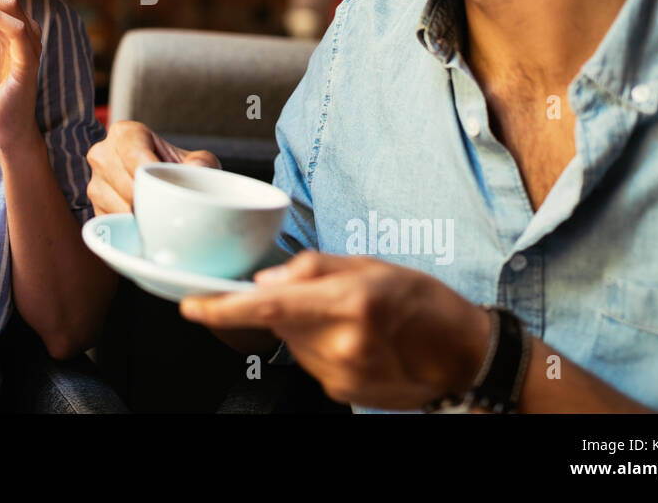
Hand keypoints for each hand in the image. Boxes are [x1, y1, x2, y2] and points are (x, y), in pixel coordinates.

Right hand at [84, 120, 219, 215]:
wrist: (161, 184)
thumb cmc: (176, 169)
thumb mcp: (196, 160)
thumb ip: (202, 162)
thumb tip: (194, 169)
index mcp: (124, 133)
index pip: (132, 153)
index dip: (149, 173)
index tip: (165, 188)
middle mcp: (102, 154)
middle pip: (125, 183)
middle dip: (150, 198)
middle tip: (171, 207)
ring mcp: (95, 182)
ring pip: (118, 205)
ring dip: (143, 214)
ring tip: (161, 214)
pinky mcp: (95, 208)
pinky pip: (112, 222)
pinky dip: (132, 227)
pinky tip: (147, 224)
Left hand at [179, 251, 492, 408]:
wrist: (465, 356)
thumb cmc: (424, 302)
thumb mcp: (371, 265)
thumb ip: (313, 268)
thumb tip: (266, 280)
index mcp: (349, 304)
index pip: (270, 308)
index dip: (224, 308)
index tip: (191, 304)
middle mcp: (342, 344)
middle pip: (279, 323)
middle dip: (284, 305)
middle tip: (322, 295)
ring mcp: (342, 375)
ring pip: (293, 343)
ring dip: (303, 326)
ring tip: (347, 317)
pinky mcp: (342, 393)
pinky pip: (310, 362)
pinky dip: (319, 345)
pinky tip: (353, 339)